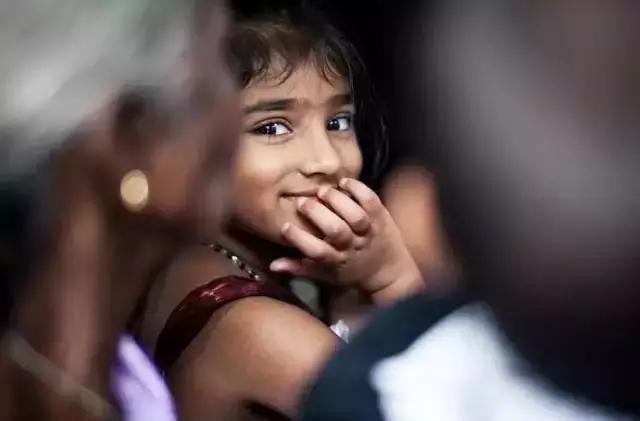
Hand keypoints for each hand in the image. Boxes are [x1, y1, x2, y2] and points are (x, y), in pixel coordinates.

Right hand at [270, 178, 424, 304]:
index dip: (299, 238)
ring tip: (323, 191)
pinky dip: (359, 189)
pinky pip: (371, 201)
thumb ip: (298, 268)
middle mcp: (353, 246)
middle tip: (303, 202)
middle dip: (317, 213)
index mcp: (336, 261)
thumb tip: (272, 265)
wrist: (388, 271)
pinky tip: (344, 182)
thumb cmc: (350, 271)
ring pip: (355, 215)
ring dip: (338, 200)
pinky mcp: (381, 217)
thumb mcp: (324, 274)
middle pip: (336, 231)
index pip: (316, 252)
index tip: (285, 226)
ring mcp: (369, 231)